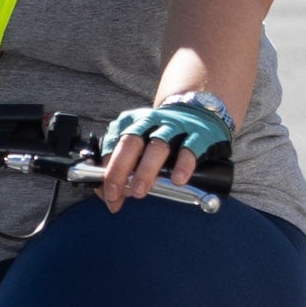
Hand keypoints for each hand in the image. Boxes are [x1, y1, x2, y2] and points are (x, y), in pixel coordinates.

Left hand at [95, 94, 228, 211]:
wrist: (195, 108)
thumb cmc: (160, 133)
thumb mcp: (138, 142)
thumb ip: (123, 168)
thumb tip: (110, 198)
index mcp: (131, 122)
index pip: (112, 146)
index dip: (107, 172)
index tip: (108, 194)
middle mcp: (150, 122)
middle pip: (130, 143)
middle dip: (120, 169)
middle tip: (116, 193)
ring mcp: (174, 126)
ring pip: (157, 146)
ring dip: (146, 170)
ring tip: (140, 191)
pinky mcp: (198, 134)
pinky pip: (189, 149)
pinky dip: (183, 165)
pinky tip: (177, 180)